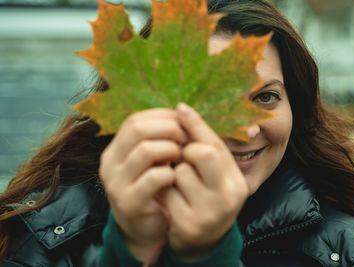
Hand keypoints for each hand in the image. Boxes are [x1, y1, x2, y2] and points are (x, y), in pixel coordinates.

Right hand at [99, 108, 187, 261]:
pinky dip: (171, 173)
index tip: (183, 124)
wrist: (145, 229)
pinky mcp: (129, 202)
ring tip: (182, 157)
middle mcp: (110, 164)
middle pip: (137, 129)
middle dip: (168, 129)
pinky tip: (176, 177)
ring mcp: (116, 184)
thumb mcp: (153, 161)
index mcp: (115, 149)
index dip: (162, 117)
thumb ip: (160, 138)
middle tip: (186, 139)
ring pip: (145, 150)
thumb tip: (181, 111)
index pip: (135, 120)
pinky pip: (154, 177)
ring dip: (171, 149)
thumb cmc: (153, 189)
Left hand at [162, 103, 248, 258]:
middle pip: (202, 153)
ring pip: (180, 171)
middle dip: (186, 151)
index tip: (180, 110)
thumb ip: (203, 143)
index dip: (196, 126)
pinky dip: (165, 190)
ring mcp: (209, 214)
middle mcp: (229, 198)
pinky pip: (167, 191)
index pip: (217, 145)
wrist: (201, 240)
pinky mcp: (187, 225)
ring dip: (174, 173)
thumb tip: (182, 108)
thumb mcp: (214, 173)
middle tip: (183, 158)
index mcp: (237, 182)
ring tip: (180, 185)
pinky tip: (173, 199)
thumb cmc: (206, 197)